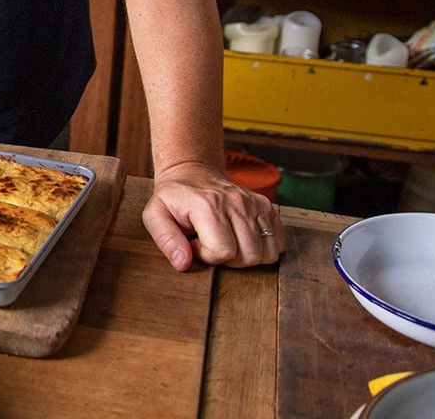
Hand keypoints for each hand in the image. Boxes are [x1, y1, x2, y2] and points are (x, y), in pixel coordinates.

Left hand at [142, 160, 281, 270]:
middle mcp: (236, 202)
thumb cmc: (173, 197)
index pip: (223, 251)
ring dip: (246, 255)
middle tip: (211, 244)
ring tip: (226, 241)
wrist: (191, 171)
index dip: (206, 256)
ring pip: (267, 253)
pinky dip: (263, 248)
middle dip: (228, 260)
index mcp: (208, 205)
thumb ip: (166, 240)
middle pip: (249, 256)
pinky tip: (241, 238)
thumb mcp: (155, 215)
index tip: (195, 243)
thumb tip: (183, 263)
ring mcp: (254, 204)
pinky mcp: (267, 207)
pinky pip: (278, 243)